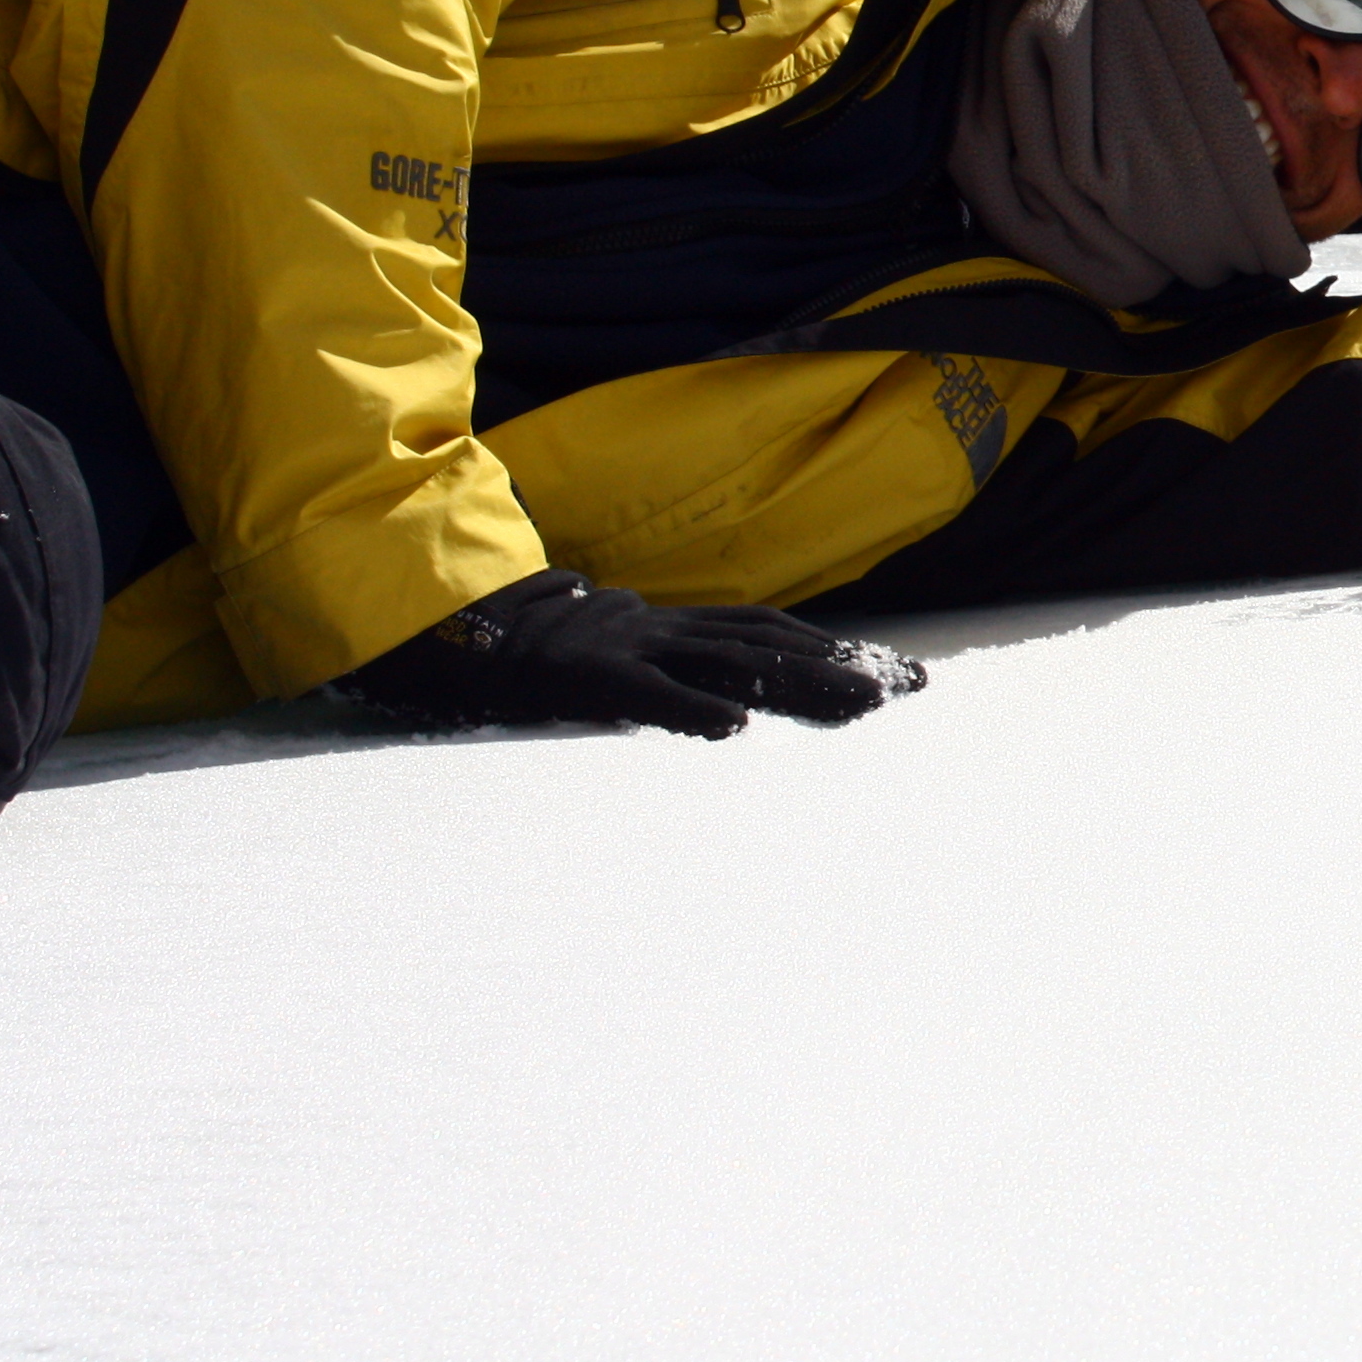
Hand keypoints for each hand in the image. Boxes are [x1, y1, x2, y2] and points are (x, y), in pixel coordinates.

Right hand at [337, 570, 925, 737]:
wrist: (447, 630)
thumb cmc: (531, 655)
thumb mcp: (612, 661)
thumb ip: (663, 673)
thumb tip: (722, 700)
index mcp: (670, 631)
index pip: (770, 638)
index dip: (835, 651)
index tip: (899, 676)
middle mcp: (664, 633)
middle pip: (772, 648)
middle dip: (845, 666)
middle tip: (914, 687)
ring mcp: (630, 651)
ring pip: (731, 666)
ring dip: (801, 684)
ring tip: (864, 702)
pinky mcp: (589, 679)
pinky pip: (646, 695)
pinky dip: (690, 709)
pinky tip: (735, 730)